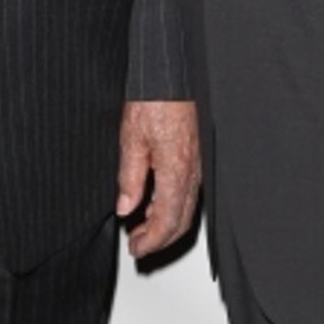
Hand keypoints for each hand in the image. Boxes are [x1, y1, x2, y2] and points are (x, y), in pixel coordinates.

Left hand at [116, 100, 200, 258]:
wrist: (172, 74)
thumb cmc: (155, 99)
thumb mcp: (131, 140)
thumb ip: (129, 178)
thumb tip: (125, 207)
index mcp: (177, 172)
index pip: (167, 222)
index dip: (151, 241)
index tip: (135, 249)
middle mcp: (193, 173)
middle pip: (181, 221)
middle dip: (159, 239)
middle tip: (137, 245)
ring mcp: (198, 165)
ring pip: (186, 208)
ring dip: (164, 223)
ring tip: (142, 228)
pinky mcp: (196, 155)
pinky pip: (187, 192)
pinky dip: (171, 205)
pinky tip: (154, 203)